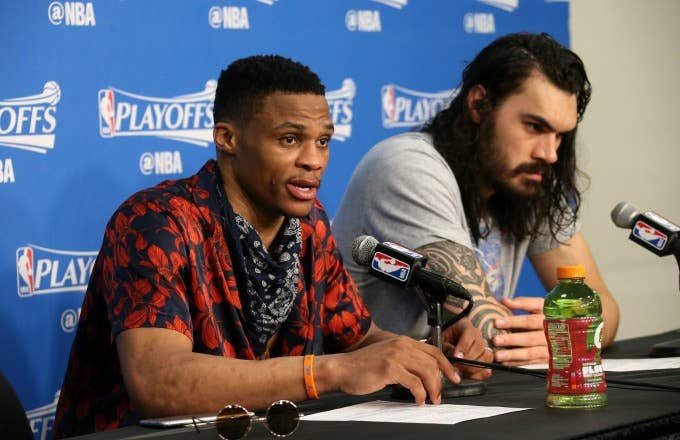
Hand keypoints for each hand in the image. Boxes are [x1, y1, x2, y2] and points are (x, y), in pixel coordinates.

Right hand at [332, 335, 459, 404]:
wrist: (342, 368)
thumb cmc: (362, 365)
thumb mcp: (387, 355)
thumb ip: (404, 358)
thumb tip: (424, 372)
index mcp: (402, 341)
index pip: (433, 351)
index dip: (447, 365)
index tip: (454, 377)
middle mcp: (401, 345)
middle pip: (433, 362)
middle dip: (441, 381)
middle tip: (440, 395)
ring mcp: (396, 356)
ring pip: (426, 372)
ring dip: (433, 389)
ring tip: (431, 399)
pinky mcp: (390, 369)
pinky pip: (414, 383)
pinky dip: (420, 394)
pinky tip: (418, 400)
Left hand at [442, 318, 491, 379]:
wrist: (445, 346)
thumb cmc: (441, 341)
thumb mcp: (439, 340)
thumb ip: (444, 347)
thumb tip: (452, 358)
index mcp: (465, 326)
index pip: (470, 334)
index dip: (464, 346)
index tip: (456, 356)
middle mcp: (477, 336)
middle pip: (480, 346)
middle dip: (468, 360)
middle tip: (457, 366)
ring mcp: (483, 348)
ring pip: (486, 357)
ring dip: (473, 367)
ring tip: (461, 370)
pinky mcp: (485, 362)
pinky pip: (487, 370)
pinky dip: (477, 374)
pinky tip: (467, 374)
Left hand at [492, 296, 547, 365]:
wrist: (573, 330)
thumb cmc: (549, 314)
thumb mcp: (541, 305)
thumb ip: (523, 302)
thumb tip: (504, 300)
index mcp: (549, 319)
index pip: (530, 320)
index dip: (513, 321)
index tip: (496, 322)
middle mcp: (552, 335)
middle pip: (530, 338)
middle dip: (512, 340)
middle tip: (495, 340)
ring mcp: (552, 349)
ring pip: (531, 353)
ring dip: (513, 354)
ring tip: (497, 355)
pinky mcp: (550, 360)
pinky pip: (532, 362)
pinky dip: (517, 363)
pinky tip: (504, 362)